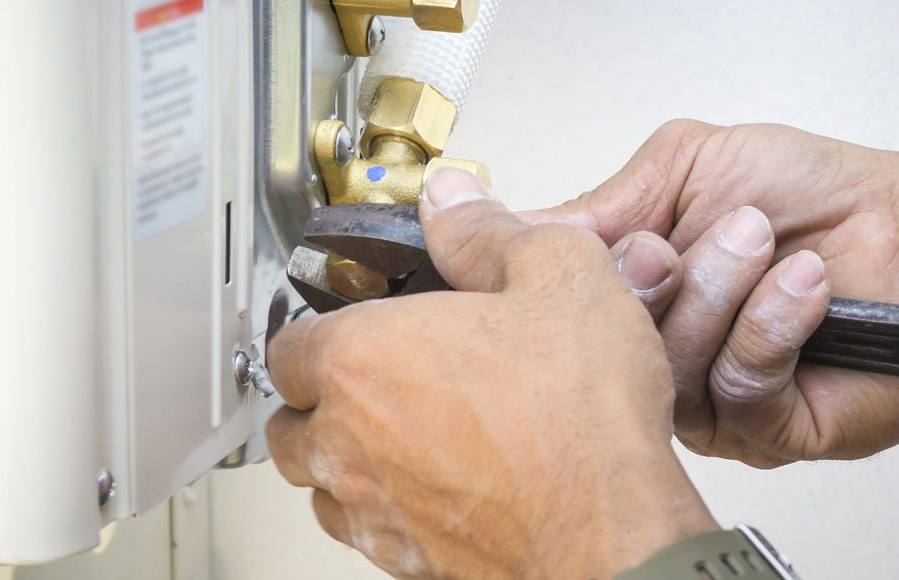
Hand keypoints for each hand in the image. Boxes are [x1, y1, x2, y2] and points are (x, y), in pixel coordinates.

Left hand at [266, 169, 716, 578]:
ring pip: (321, 486)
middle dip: (320, 400)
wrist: (612, 530)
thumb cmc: (581, 421)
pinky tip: (440, 487)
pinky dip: (389, 510)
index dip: (317, 328)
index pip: (286, 343)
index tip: (347, 323)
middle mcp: (348, 440)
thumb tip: (455, 203)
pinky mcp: (408, 561)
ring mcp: (374, 510)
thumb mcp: (558, 275)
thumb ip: (488, 231)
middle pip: (289, 421)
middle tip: (373, 379)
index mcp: (360, 359)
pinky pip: (370, 534)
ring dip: (346, 460)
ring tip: (402, 435)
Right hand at [526, 120, 898, 466]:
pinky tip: (803, 287)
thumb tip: (521, 224)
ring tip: (763, 244)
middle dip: (649, 285)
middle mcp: (668, 355)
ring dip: (722, 294)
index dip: (569, 278)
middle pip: (604, 349)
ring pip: (670, 373)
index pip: (563, 309)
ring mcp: (715, 401)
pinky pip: (739, 393)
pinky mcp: (772, 432)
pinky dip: (771, 327)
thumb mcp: (689, 165)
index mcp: (639, 297)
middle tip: (680, 245)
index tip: (599, 241)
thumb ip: (604, 203)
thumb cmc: (818, 195)